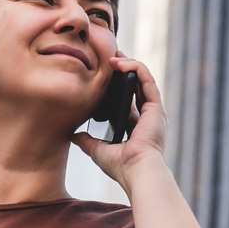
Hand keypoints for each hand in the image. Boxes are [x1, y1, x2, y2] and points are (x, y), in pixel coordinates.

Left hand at [71, 50, 167, 186]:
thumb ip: (87, 141)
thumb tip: (73, 135)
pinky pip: (146, 79)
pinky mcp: (156, 106)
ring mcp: (154, 110)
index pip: (128, 98)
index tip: (102, 73)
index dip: (116, 84)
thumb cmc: (121, 167)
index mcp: (137, 126)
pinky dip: (134, 67)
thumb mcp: (98, 150)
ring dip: (127, 63)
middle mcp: (148, 116)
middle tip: (107, 56)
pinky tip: (120, 62)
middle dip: (122, 68)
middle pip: (136, 84)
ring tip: (111, 55)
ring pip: (142, 77)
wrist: (137, 172)